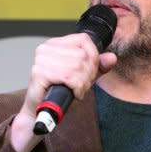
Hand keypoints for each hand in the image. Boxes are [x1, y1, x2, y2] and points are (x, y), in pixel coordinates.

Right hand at [10, 33, 116, 151]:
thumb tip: (112, 57)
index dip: (94, 57)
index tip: (90, 72)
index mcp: (55, 44)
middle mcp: (46, 49)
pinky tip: (74, 94)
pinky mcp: (39, 73)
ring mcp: (41, 60)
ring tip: (77, 90)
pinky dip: (77, 88)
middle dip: (89, 74)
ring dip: (83, 83)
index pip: (84, 40)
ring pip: (78, 67)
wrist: (41, 111)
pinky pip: (70, 78)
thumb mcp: (83, 76)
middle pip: (83, 55)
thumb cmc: (59, 93)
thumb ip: (98, 66)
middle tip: (82, 85)